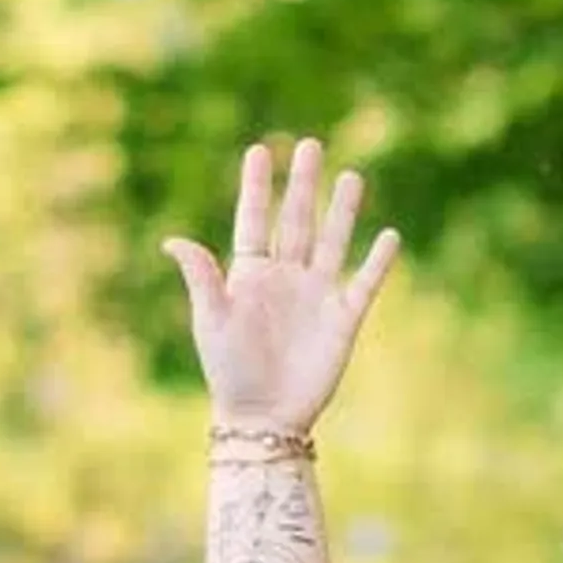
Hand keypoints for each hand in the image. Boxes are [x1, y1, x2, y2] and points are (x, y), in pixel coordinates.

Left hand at [162, 133, 400, 435]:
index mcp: (249, 273)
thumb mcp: (211, 320)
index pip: (253, 220)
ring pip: (331, 242)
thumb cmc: (229, 370)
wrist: (265, 416)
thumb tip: (172, 240)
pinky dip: (377, 261)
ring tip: (351, 176)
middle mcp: (285, 277)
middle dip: (303, 184)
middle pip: (296, 220)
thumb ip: (202, 278)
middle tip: (311, 145)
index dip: (256, 187)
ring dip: (341, 211)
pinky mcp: (343, 318)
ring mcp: (316, 295)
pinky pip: (364, 283)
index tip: (259, 150)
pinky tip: (389, 235)